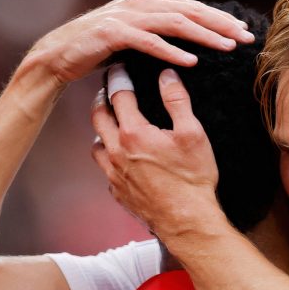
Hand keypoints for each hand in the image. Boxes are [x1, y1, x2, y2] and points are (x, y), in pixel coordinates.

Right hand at [27, 0, 254, 85]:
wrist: (58, 56)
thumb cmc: (101, 50)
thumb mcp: (137, 38)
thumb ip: (161, 32)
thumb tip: (194, 41)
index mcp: (149, 2)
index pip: (193, 8)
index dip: (221, 19)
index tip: (244, 32)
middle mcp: (140, 3)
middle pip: (191, 12)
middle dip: (221, 25)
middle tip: (246, 38)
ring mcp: (126, 17)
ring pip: (175, 24)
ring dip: (204, 36)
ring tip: (227, 48)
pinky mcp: (113, 33)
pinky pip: (148, 42)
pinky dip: (171, 52)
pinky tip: (191, 62)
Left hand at [90, 69, 221, 237]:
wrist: (186, 220)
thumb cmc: (192, 179)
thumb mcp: (192, 134)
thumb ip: (177, 101)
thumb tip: (167, 76)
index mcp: (134, 133)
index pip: (119, 96)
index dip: (119, 78)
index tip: (120, 69)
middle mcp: (116, 152)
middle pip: (98, 116)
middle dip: (102, 99)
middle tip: (109, 91)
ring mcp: (114, 174)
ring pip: (96, 143)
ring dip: (102, 130)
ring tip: (113, 124)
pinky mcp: (117, 191)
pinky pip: (105, 168)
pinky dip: (110, 157)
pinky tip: (122, 157)